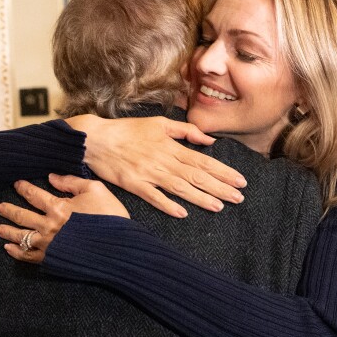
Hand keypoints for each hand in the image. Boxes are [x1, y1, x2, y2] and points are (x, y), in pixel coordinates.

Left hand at [0, 174, 128, 263]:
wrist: (119, 247)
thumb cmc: (110, 217)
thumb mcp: (95, 190)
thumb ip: (72, 182)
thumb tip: (52, 177)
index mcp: (59, 207)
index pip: (34, 195)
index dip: (23, 188)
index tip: (16, 184)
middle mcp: (49, 226)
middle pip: (22, 216)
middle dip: (8, 210)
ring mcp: (49, 244)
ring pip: (21, 236)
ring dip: (7, 231)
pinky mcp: (52, 259)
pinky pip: (28, 256)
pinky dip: (16, 252)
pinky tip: (9, 249)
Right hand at [64, 114, 246, 217]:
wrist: (96, 139)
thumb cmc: (128, 130)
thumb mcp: (160, 123)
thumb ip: (186, 131)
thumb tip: (210, 140)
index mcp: (171, 146)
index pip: (203, 161)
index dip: (223, 171)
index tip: (240, 181)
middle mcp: (163, 161)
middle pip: (196, 176)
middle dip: (220, 187)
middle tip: (239, 198)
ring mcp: (149, 174)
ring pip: (180, 188)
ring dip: (201, 198)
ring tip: (219, 207)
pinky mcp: (134, 185)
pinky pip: (153, 197)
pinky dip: (167, 205)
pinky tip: (182, 213)